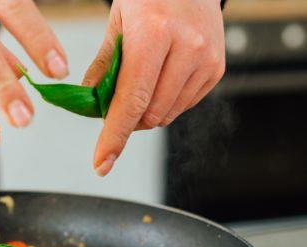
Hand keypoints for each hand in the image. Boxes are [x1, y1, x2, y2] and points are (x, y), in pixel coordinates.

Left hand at [83, 0, 224, 175]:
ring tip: (140, 82)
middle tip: (113, 102)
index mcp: (154, 33)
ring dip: (146, 113)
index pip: (131, 100)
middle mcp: (186, 47)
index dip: (114, 136)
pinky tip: (161, 78)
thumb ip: (103, 65)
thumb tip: (90, 105)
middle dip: (126, 120)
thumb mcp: (118, 22)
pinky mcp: (216, 68)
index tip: (101, 164)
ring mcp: (206, 59)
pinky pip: (183, 106)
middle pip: (149, 113)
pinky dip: (165, 104)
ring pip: (166, 114)